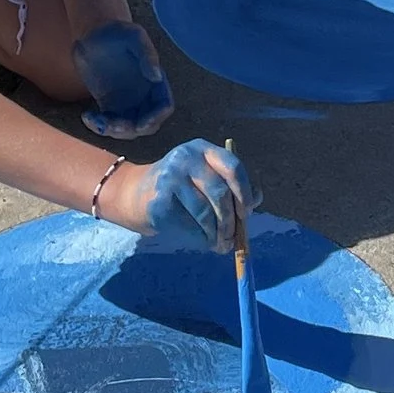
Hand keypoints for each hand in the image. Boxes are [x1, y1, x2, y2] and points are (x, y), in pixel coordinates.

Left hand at [72, 18, 172, 140]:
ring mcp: (126, 101)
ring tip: (96, 120)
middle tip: (113, 125)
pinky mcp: (109, 105)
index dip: (156, 118)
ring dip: (113, 131)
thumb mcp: (133, 36)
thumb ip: (147, 54)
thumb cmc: (115, 31)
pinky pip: (108, 124)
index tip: (141, 124)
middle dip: (132, 129)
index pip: (164, 105)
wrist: (91, 34)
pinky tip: (87, 115)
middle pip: (147, 123)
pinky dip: (99, 126)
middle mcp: (144, 94)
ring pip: (127, 128)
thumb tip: (157, 76)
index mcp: (155, 80)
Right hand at [131, 136, 255, 253]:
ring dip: (216, 233)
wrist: (137, 194)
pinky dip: (201, 237)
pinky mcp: (159, 201)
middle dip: (230, 219)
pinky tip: (204, 240)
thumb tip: (256, 199)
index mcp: (203, 150)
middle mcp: (186, 158)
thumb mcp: (207, 177)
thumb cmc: (182, 188)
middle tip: (233, 236)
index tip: (246, 212)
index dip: (244, 191)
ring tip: (219, 242)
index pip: (232, 166)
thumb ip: (233, 185)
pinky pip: (189, 224)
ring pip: (205, 212)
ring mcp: (170, 178)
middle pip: (220, 192)